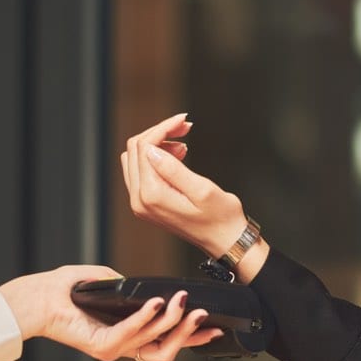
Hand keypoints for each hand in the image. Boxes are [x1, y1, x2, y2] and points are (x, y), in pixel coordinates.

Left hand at [0, 265, 222, 360]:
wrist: (38, 297)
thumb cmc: (67, 290)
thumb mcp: (110, 284)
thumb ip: (131, 287)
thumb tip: (149, 285)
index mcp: (128, 335)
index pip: (167, 342)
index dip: (193, 337)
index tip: (214, 326)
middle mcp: (123, 346)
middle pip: (167, 351)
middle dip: (189, 332)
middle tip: (202, 312)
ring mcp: (113, 349)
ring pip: (154, 345)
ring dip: (172, 323)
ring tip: (181, 301)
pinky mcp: (101, 346)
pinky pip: (130, 334)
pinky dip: (145, 317)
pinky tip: (155, 301)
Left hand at [120, 114, 247, 257]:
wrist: (224, 239)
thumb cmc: (220, 217)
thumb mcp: (202, 190)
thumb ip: (174, 170)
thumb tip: (151, 150)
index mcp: (151, 196)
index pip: (144, 148)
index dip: (163, 128)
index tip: (184, 121)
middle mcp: (139, 201)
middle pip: (135, 149)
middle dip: (160, 132)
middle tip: (185, 127)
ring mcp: (140, 203)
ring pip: (136, 157)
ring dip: (157, 143)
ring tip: (183, 141)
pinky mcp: (146, 202)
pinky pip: (141, 170)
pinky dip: (156, 156)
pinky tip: (177, 154)